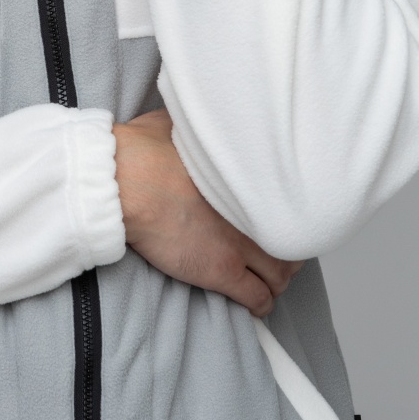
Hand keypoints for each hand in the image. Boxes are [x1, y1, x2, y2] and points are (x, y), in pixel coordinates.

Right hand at [113, 110, 301, 315]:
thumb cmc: (144, 151)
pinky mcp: (222, 271)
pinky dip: (261, 303)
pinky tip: (256, 303)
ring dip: (277, 280)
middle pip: (291, 241)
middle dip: (288, 252)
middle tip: (281, 254)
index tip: (277, 219)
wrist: (127, 182)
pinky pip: (257, 297)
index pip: (286, 202)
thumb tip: (196, 116)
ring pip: (280, 274)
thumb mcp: (178, 123)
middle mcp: (252, 211)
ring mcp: (240, 244)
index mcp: (247, 177)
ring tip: (270, 282)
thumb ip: (196, 128)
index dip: (284, 215)